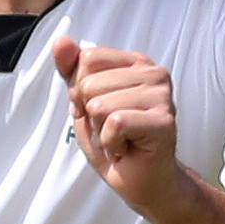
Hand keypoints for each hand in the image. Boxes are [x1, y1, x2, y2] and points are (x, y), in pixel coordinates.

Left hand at [52, 36, 185, 217]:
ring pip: (99, 105)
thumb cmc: (115, 142)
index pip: (87, 59)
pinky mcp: (164, 120)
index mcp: (135, 62)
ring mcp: (162, 95)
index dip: (81, 91)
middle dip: (90, 114)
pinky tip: (128, 148)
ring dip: (101, 131)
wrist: (141, 183)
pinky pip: (114, 124)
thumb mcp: (83, 102)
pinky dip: (112, 143)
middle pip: (89, 82)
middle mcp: (153, 72)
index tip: (100, 112)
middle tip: (113, 130)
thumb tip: (60, 41)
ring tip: (121, 139)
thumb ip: (71, 71)